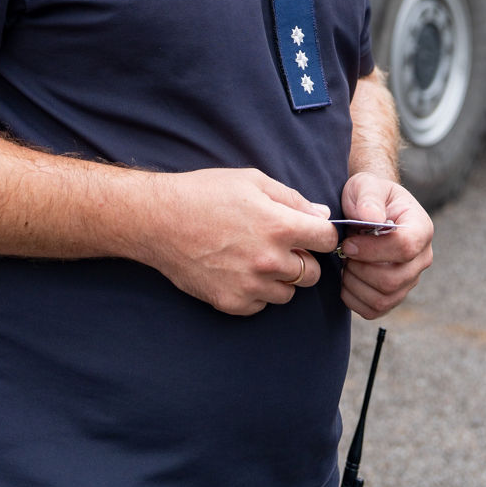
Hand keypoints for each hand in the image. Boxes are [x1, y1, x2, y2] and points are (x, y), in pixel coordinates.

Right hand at [141, 167, 338, 315]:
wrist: (158, 220)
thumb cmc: (204, 194)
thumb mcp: (251, 181)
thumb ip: (292, 198)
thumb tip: (321, 215)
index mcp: (279, 226)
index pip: (327, 239)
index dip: (322, 234)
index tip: (311, 232)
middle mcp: (268, 260)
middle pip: (312, 273)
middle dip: (302, 258)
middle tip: (278, 245)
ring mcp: (250, 286)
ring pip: (288, 293)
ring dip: (279, 278)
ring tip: (254, 257)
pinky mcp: (231, 303)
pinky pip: (261, 305)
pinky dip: (256, 292)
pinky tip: (238, 271)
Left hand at [337, 171, 433, 319]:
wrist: (369, 209)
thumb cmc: (369, 196)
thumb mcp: (366, 186)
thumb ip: (369, 198)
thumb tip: (372, 217)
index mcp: (420, 228)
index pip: (405, 247)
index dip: (372, 250)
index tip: (348, 243)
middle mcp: (421, 258)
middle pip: (394, 279)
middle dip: (360, 269)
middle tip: (344, 253)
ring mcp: (409, 279)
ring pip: (384, 298)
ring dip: (355, 284)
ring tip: (345, 263)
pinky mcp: (394, 294)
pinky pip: (375, 310)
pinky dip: (354, 299)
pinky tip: (346, 278)